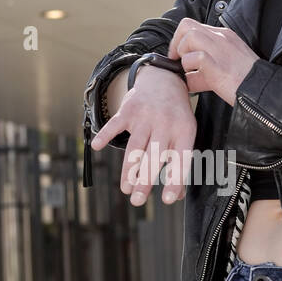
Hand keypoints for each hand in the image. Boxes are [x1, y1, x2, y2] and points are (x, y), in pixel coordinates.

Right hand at [89, 66, 196, 205]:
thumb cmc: (175, 115)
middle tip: (137, 201)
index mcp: (184, 131)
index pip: (181, 159)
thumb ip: (180, 163)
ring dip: (128, 170)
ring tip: (125, 188)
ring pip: (135, 147)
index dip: (175, 180)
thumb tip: (177, 195)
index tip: (168, 200)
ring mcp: (146, 116)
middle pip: (154, 156)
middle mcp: (166, 123)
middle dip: (145, 181)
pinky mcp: (129, 109)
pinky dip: (105, 134)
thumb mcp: (185, 134)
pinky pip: (115, 124)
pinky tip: (96, 146)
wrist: (164, 79)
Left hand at [167, 18, 259, 105]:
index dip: (181, 41)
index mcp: (224, 36)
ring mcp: (219, 48)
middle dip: (177, 42)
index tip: (178, 56)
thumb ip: (205, 67)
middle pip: (187, 25)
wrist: (262, 89)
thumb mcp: (225, 66)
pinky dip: (189, 68)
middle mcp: (220, 37)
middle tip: (176, 59)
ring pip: (189, 36)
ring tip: (188, 68)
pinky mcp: (216, 63)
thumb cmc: (246, 81)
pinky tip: (195, 79)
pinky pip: (193, 58)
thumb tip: (187, 76)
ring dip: (183, 53)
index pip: (194, 27)